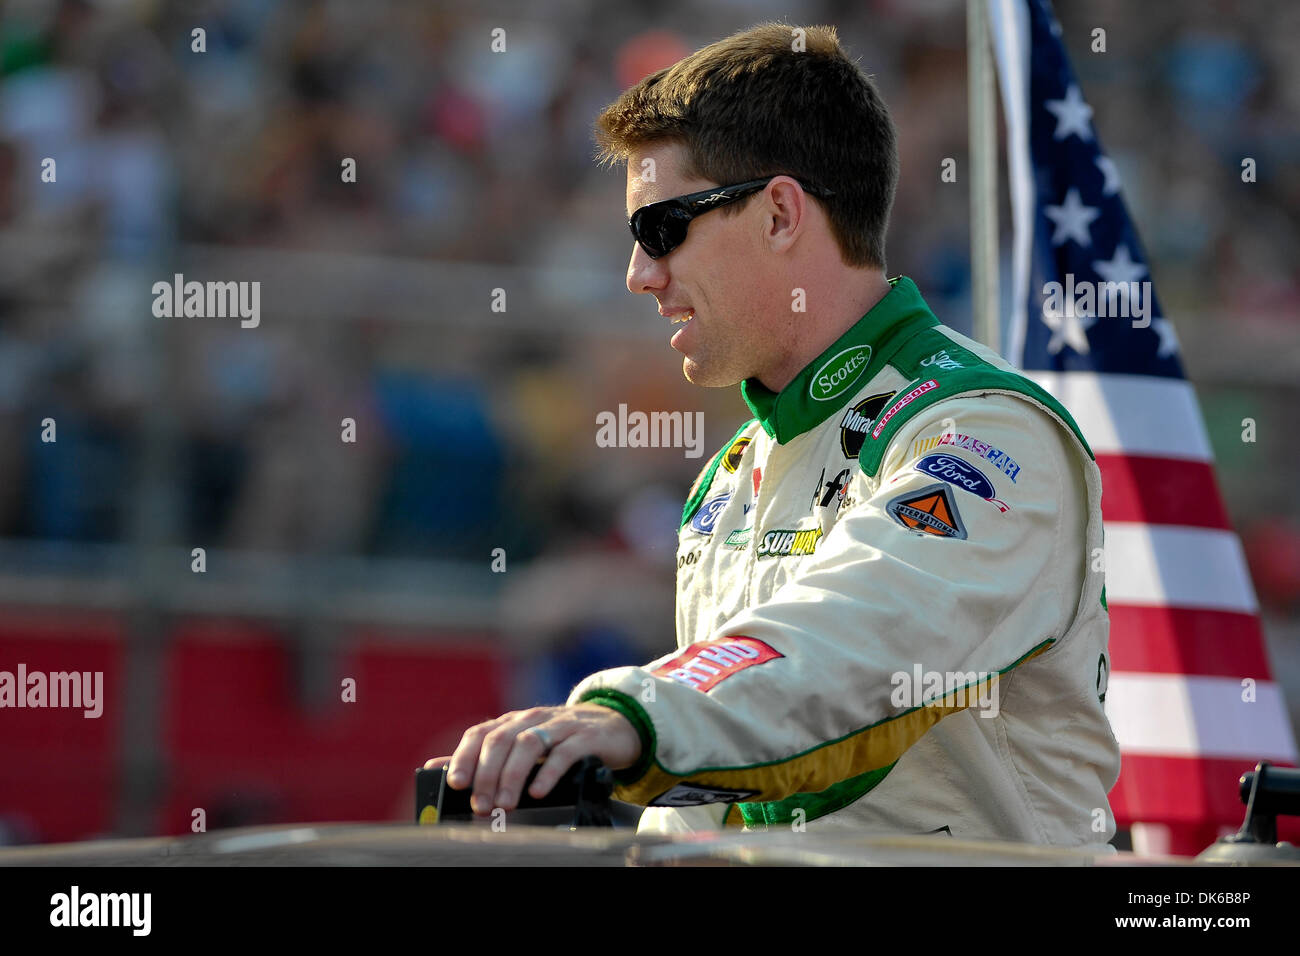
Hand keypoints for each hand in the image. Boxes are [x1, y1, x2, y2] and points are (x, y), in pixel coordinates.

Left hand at [423, 704, 640, 815]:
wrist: (614, 726)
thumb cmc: (560, 739)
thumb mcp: (521, 743)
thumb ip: (481, 756)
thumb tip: (434, 767)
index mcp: (513, 722)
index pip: (481, 733)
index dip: (466, 757)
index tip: (457, 785)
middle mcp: (532, 719)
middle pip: (502, 740)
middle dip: (487, 775)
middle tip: (481, 806)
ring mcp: (560, 725)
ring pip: (529, 744)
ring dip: (512, 776)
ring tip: (506, 804)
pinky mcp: (586, 736)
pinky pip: (564, 751)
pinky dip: (548, 772)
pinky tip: (538, 791)